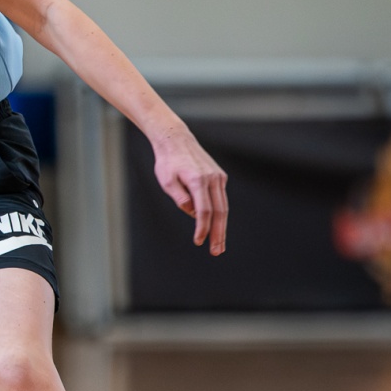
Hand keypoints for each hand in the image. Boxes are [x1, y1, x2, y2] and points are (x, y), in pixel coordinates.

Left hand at [151, 127, 228, 254]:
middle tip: (216, 251)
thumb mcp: (166, 180)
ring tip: (219, 244)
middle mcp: (212, 179)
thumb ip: (179, 197)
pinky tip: (215, 226)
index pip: (204, 211)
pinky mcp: (220, 177)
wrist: (176, 140)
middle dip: (218, 234)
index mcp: (198, 180)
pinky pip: (221, 199)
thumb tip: (192, 213)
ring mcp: (218, 177)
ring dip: (222, 227)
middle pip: (219, 212)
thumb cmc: (167, 162)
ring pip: (224, 207)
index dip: (202, 228)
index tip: (199, 241)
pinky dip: (219, 214)